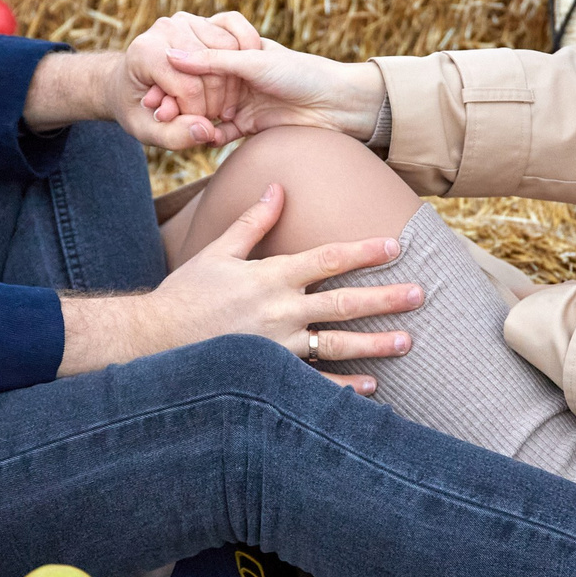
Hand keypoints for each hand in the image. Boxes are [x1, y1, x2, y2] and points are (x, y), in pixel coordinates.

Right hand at [58, 184, 419, 388]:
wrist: (154, 340)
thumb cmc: (186, 293)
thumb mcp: (218, 252)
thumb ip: (253, 222)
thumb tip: (278, 188)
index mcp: (271, 276)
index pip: (327, 259)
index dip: (363, 251)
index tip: (395, 245)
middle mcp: (280, 311)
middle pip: (344, 302)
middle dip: (386, 298)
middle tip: (421, 293)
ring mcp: (279, 347)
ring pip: (337, 344)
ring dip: (375, 344)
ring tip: (408, 341)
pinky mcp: (271, 374)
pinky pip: (315, 384)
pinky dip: (343, 388)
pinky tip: (371, 389)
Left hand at [119, 11, 264, 146]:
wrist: (130, 81)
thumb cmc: (136, 108)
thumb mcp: (145, 131)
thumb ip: (173, 137)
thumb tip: (206, 130)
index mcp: (145, 52)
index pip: (188, 87)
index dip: (197, 114)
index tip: (190, 124)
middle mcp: (166, 28)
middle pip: (211, 69)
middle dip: (214, 103)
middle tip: (205, 118)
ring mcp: (187, 20)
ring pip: (229, 53)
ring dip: (230, 88)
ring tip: (215, 106)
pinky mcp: (206, 20)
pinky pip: (237, 39)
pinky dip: (240, 66)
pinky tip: (229, 87)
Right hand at [158, 35, 384, 139]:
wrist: (337, 103)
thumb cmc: (301, 72)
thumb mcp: (254, 61)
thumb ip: (213, 60)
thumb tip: (171, 54)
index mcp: (238, 52)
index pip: (197, 60)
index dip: (175, 72)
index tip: (152, 84)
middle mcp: (237, 76)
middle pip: (198, 88)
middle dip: (177, 99)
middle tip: (155, 110)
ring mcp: (242, 101)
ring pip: (206, 110)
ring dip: (189, 118)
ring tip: (168, 125)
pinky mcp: (251, 126)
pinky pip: (223, 132)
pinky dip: (209, 136)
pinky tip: (196, 138)